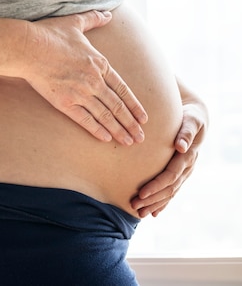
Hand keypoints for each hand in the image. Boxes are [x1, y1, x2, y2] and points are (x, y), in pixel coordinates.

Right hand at [21, 10, 147, 145]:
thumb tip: (107, 14)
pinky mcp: (64, 102)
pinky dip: (97, 130)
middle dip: (131, 123)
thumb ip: (94, 19)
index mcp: (99, 63)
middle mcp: (94, 80)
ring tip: (129, 142)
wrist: (28, 47)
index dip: (134, 105)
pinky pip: (85, 120)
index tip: (143, 118)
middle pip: (117, 106)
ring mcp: (80, 93)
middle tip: (141, 137)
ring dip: (118, 130)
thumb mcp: (75, 22)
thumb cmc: (50, 34)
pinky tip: (106, 139)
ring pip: (104, 116)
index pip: (122, 89)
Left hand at [130, 98, 207, 216]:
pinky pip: (172, 191)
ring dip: (155, 204)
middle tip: (135, 206)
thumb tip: (181, 146)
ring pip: (170, 193)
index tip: (141, 193)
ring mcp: (184, 173)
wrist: (196, 119)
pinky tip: (153, 212)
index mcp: (188, 157)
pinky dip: (162, 203)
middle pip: (169, 189)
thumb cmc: (191, 117)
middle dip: (152, 199)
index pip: (171, 175)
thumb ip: (186, 132)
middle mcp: (187, 168)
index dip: (156, 185)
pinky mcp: (180, 173)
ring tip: (139, 213)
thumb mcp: (191, 121)